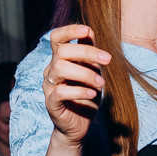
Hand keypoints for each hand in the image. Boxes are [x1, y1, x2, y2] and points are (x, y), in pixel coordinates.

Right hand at [43, 24, 109, 145]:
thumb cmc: (86, 96)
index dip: (69, 30)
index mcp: (60, 59)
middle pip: (62, 51)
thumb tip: (90, 32)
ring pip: (60, 68)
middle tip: (108, 60)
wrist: (79, 126)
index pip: (56, 38)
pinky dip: (79, 91)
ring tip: (101, 83)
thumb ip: (89, 55)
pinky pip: (60, 91)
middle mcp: (51, 70)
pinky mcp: (51, 102)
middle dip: (87, 52)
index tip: (87, 30)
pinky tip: (92, 94)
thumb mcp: (92, 72)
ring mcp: (48, 86)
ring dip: (85, 74)